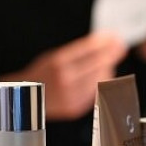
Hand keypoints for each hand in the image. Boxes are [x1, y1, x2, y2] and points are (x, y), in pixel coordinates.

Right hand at [3, 32, 126, 119]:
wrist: (25, 99)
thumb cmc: (42, 75)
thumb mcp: (54, 57)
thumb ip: (77, 52)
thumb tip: (103, 42)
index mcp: (57, 63)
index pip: (88, 48)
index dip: (104, 42)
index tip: (115, 36)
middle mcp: (64, 80)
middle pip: (98, 63)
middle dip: (111, 53)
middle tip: (120, 47)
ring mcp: (70, 96)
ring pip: (100, 79)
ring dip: (107, 68)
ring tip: (108, 62)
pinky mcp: (74, 108)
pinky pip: (95, 92)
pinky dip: (100, 82)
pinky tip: (101, 75)